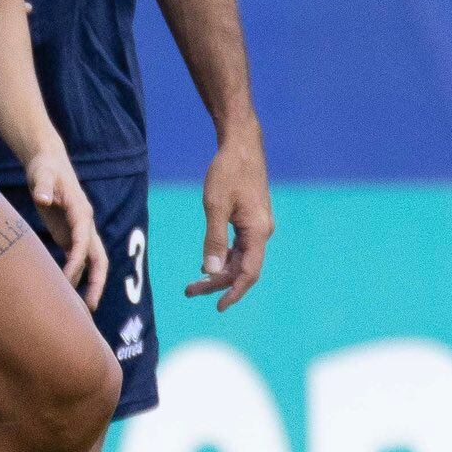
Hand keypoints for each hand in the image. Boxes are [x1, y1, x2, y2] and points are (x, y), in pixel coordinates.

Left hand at [25, 138, 107, 310]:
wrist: (49, 162)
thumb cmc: (45, 168)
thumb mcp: (42, 174)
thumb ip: (44, 186)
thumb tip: (43, 198)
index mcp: (82, 211)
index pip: (83, 241)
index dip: (77, 260)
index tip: (68, 277)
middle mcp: (85, 225)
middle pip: (99, 259)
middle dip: (96, 283)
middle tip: (89, 308)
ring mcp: (78, 231)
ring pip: (90, 263)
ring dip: (86, 285)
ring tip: (79, 311)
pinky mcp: (68, 235)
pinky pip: (76, 261)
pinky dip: (74, 277)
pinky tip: (65, 295)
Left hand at [186, 116, 271, 310]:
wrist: (241, 144)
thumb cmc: (228, 171)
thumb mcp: (215, 206)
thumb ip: (214, 240)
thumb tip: (211, 270)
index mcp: (257, 231)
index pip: (248, 273)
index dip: (234, 292)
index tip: (218, 307)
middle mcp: (262, 231)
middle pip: (242, 268)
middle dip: (217, 283)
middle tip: (189, 291)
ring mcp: (257, 225)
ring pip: (240, 258)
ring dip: (219, 271)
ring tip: (194, 282)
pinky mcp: (251, 218)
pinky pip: (240, 246)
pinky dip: (224, 256)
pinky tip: (208, 261)